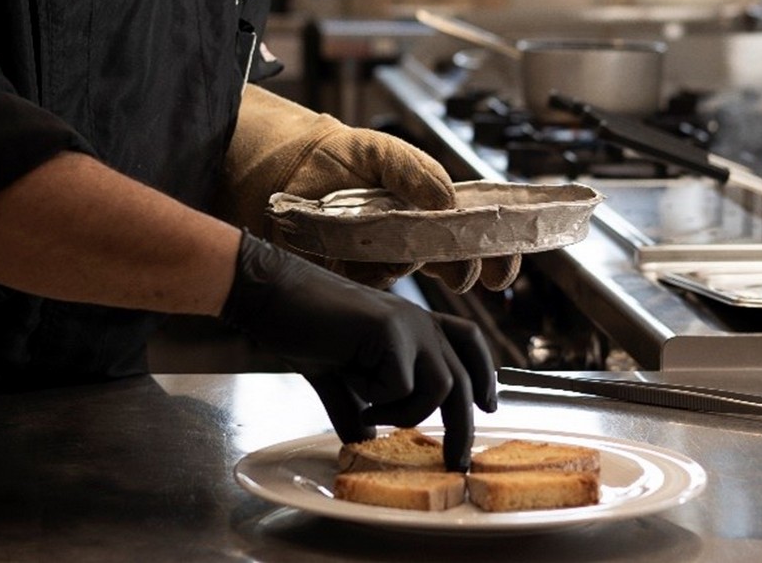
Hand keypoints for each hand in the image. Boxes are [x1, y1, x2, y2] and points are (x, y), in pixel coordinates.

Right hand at [220, 233, 497, 469]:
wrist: (273, 298)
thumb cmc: (304, 330)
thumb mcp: (339, 377)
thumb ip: (357, 408)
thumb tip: (368, 440)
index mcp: (414, 325)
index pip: (468, 342)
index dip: (484, 375)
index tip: (488, 406)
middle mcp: (419, 321)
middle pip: (463, 378)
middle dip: (463, 428)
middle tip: (456, 463)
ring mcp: (408, 323)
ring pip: (441, 386)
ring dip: (408, 411)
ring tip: (372, 407)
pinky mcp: (389, 329)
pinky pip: (403, 383)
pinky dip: (378, 396)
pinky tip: (351, 380)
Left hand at [224, 86, 521, 291]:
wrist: (292, 166)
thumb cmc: (344, 157)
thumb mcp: (385, 151)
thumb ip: (417, 173)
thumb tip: (447, 204)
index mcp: (433, 210)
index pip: (476, 238)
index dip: (497, 256)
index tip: (503, 271)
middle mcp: (414, 240)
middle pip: (454, 267)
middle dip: (464, 272)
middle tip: (464, 274)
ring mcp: (384, 259)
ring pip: (410, 271)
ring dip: (406, 257)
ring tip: (387, 230)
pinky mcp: (353, 272)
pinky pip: (370, 279)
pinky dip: (369, 263)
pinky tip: (356, 243)